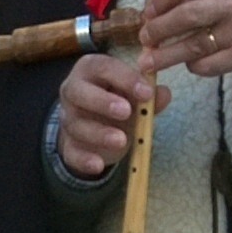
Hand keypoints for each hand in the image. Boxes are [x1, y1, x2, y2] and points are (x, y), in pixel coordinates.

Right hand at [53, 46, 164, 179]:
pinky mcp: (68, 144)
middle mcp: (73, 90)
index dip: (124, 78)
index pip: (103, 67)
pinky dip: (84, 159)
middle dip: (102, 102)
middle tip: (126, 112)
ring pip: (76, 125)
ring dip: (99, 133)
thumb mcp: (134, 94)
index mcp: (90, 69)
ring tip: (122, 141)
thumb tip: (163, 93)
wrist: (99, 126)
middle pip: (78, 92)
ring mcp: (68, 118)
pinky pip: (71, 152)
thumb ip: (148, 95)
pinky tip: (98, 165)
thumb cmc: (118, 100)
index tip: (146, 93)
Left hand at [145, 0, 231, 77]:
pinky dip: (194, 65)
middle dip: (157, 29)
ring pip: (193, 45)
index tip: (148, 11)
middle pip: (184, 17)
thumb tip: (167, 3)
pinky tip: (189, 63)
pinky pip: (209, 64)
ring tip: (149, 61)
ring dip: (166, 55)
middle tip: (144, 38)